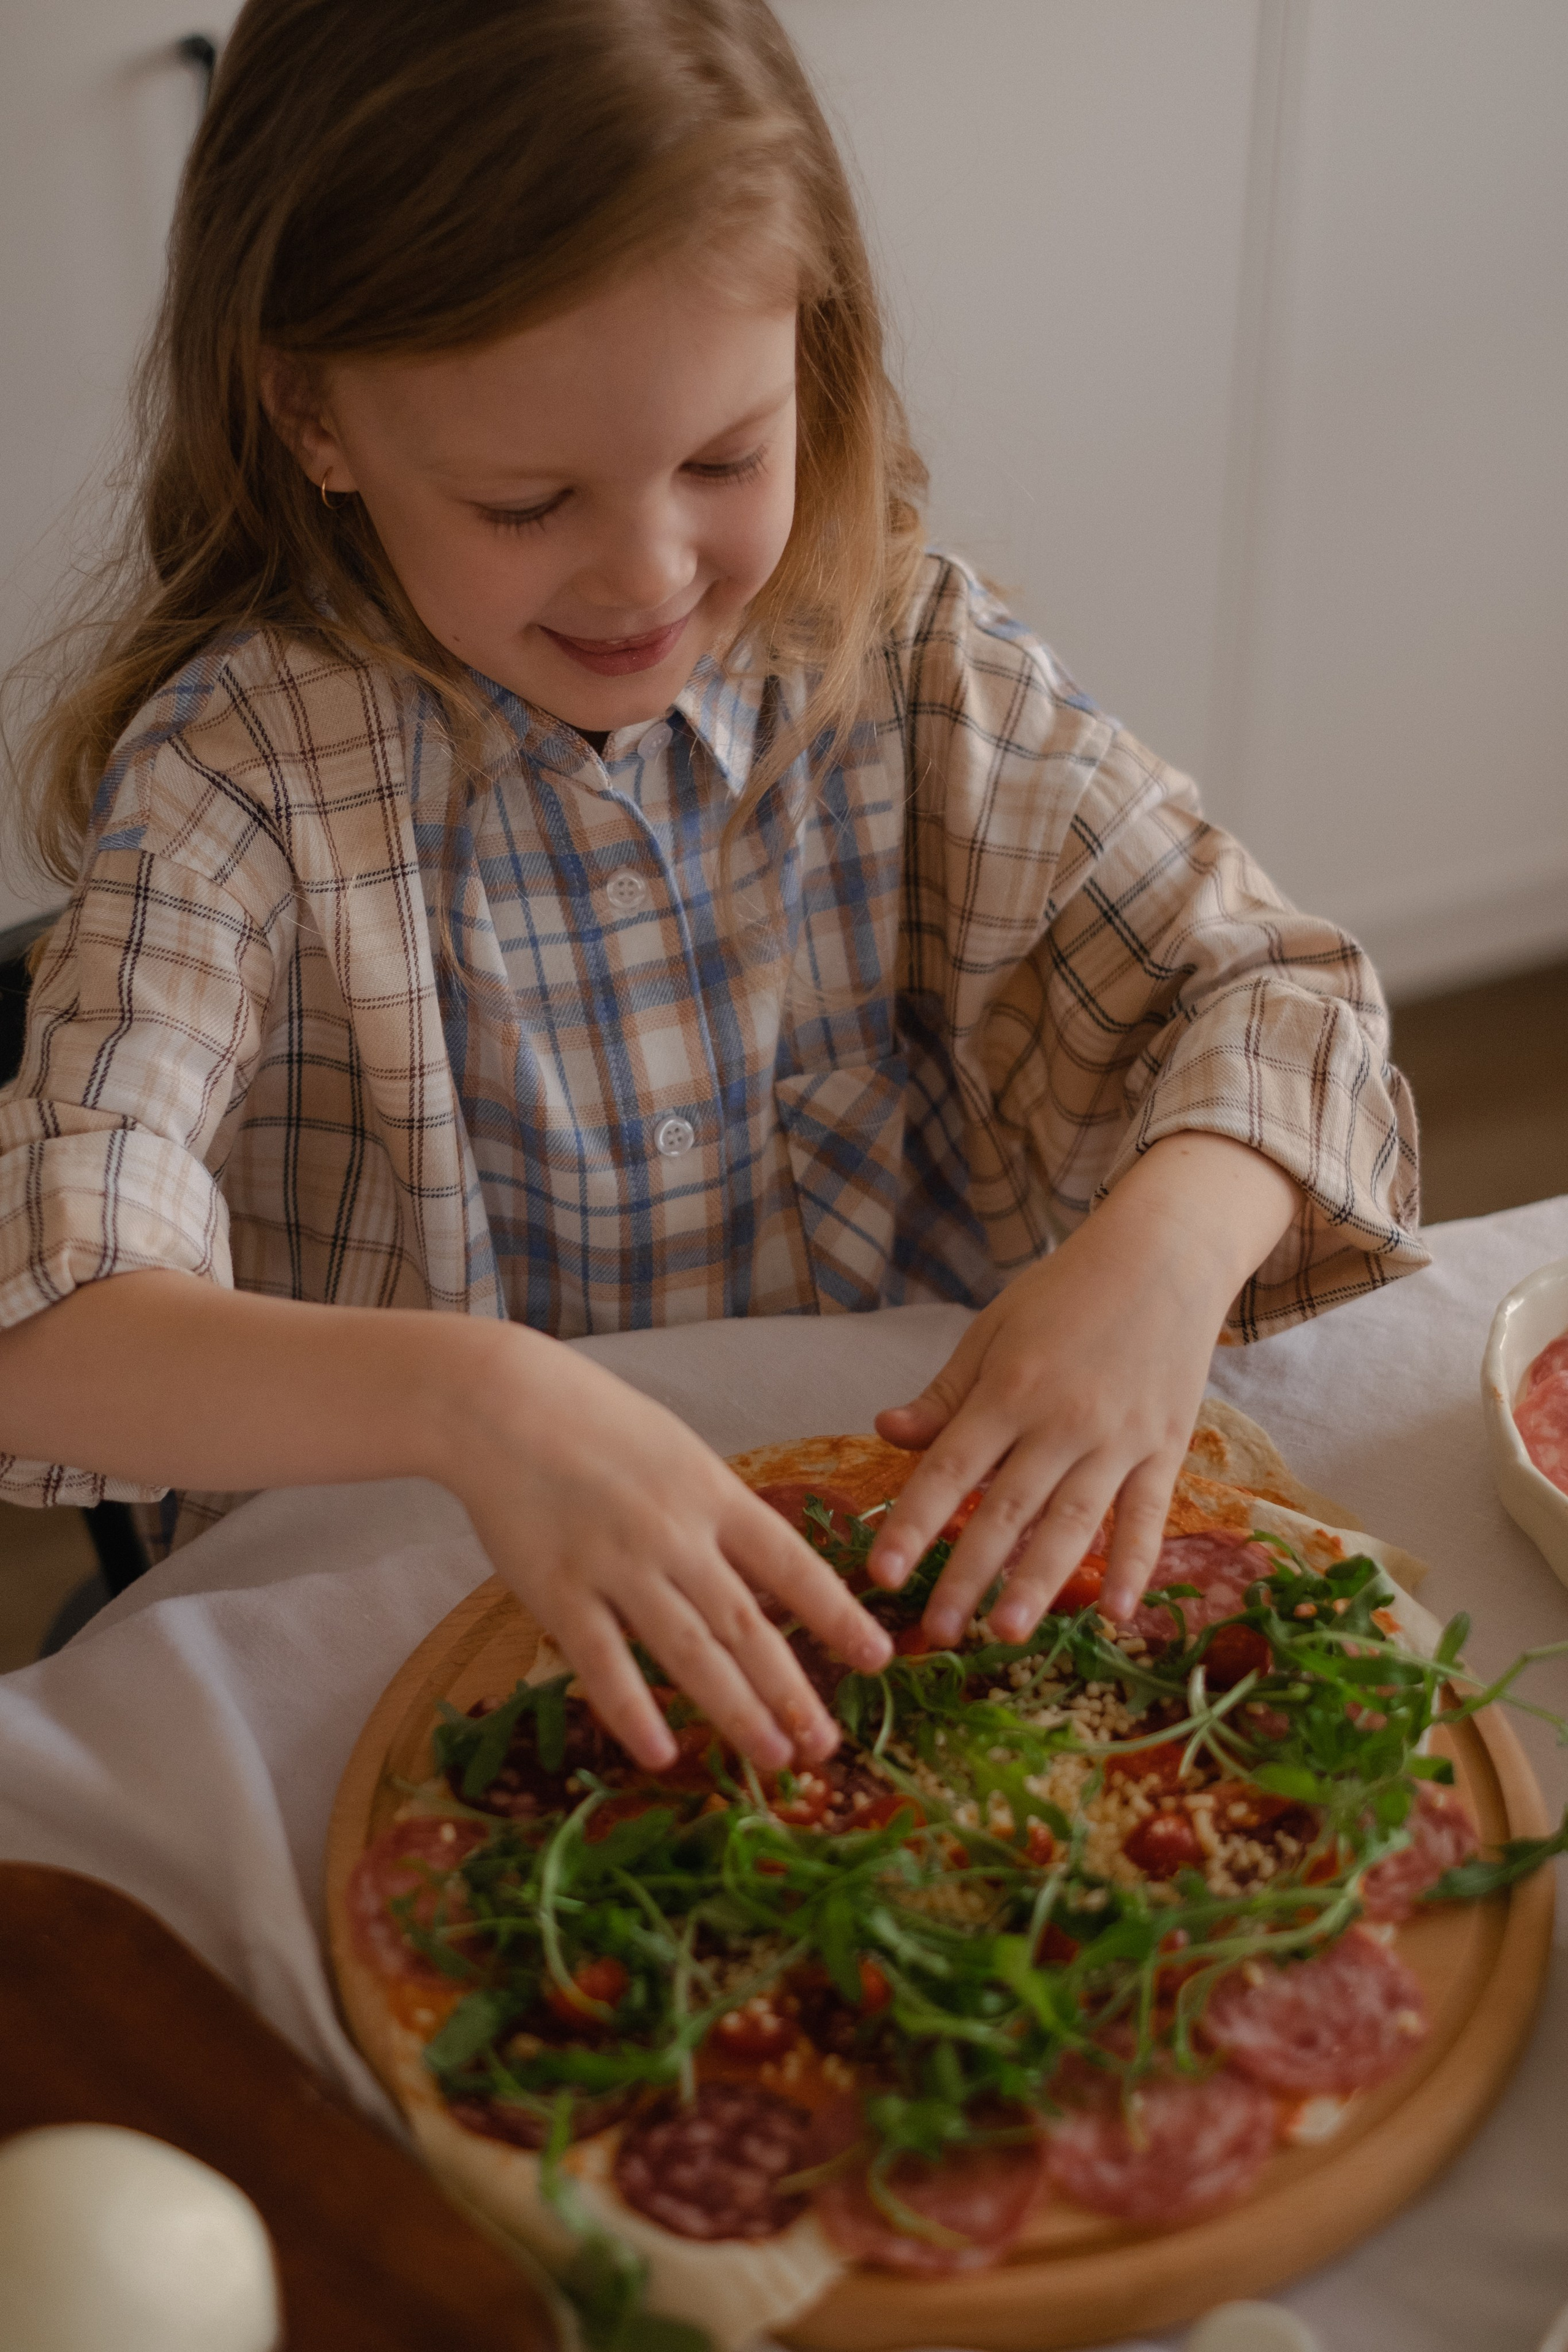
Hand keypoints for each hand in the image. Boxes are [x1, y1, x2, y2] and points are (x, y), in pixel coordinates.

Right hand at [440, 1330, 892, 1774]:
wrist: (500, 1402)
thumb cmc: (593, 1422)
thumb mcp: (677, 1450)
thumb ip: (716, 1511)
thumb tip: (761, 1573)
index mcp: (711, 1494)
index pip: (791, 1564)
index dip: (836, 1615)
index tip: (877, 1657)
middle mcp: (674, 1535)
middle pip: (746, 1623)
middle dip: (791, 1690)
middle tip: (825, 1747)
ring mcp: (616, 1565)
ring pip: (688, 1651)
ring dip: (735, 1711)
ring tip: (774, 1759)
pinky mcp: (556, 1591)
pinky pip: (602, 1662)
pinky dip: (633, 1711)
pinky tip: (661, 1754)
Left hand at [864, 1135, 1299, 1641]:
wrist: (1163, 1256)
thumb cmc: (1066, 1292)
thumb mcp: (992, 1330)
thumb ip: (945, 1394)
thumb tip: (885, 1432)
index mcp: (1009, 1389)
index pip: (949, 1469)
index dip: (912, 1524)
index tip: (880, 1574)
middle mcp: (1061, 1420)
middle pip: (1005, 1510)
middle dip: (966, 1576)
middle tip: (935, 1634)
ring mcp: (1118, 1439)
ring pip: (1072, 1523)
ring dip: (1038, 1583)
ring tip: (1006, 1634)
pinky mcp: (1165, 1448)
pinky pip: (1147, 1516)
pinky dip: (1133, 1565)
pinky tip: (1115, 1614)